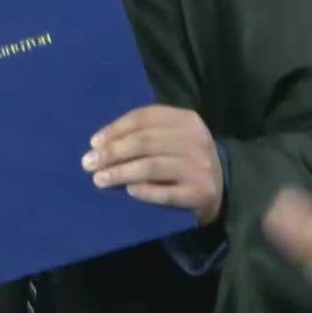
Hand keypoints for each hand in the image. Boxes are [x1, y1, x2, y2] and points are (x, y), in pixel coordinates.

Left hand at [84, 105, 223, 224]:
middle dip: (112, 152)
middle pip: (145, 142)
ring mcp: (200, 168)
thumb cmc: (184, 158)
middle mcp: (196, 140)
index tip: (93, 143)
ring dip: (121, 172)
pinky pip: (166, 193)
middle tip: (88, 163)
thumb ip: (143, 134)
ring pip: (152, 167)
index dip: (115, 129)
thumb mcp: (171, 137)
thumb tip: (99, 145)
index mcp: (186, 120)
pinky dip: (145, 191)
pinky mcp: (200, 194)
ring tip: (99, 179)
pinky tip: (129, 191)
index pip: (144, 118)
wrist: (222, 187)